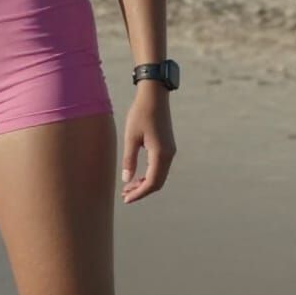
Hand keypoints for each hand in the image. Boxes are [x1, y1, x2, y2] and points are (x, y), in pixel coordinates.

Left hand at [121, 84, 175, 203]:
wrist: (154, 96)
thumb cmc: (140, 114)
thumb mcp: (131, 137)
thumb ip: (129, 160)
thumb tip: (127, 180)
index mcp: (160, 154)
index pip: (152, 182)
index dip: (139, 194)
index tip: (126, 199)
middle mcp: (169, 154)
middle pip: (158, 182)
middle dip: (142, 191)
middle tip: (125, 195)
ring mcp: (170, 151)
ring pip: (160, 176)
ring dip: (146, 184)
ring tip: (129, 187)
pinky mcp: (168, 146)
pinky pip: (160, 167)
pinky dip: (150, 175)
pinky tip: (137, 176)